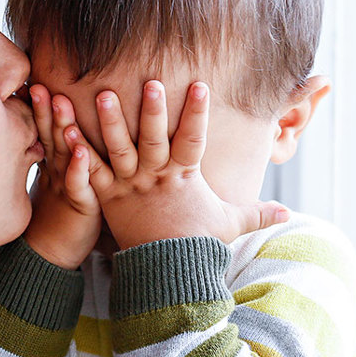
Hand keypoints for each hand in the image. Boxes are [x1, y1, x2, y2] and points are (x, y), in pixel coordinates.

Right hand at [22, 84, 102, 268]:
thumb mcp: (57, 184)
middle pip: (50, 135)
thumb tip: (61, 133)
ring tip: (60, 101)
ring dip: (61, 127)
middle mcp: (57, 172)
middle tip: (37, 84)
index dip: (37, 108)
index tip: (30, 82)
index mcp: (53, 165)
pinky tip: (82, 150)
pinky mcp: (80, 205)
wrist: (50, 258)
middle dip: (44, 109)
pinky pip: (79, 184)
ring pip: (62, 153)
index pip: (44, 131)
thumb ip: (59, 158)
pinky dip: (79, 167)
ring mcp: (66, 187)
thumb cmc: (59, 220)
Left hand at [78, 80, 287, 247]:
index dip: (197, 113)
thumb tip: (289, 212)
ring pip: (118, 149)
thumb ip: (256, 212)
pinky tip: (66, 129)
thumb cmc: (196, 244)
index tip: (200, 84)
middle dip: (152, 110)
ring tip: (102, 94)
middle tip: (149, 82)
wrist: (165, 274)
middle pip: (154, 139)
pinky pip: (90, 171)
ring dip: (110, 122)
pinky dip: (78, 153)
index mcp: (184, 177)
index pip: (194, 139)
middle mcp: (155, 177)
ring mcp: (129, 186)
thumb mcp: (229, 224)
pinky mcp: (106, 197)